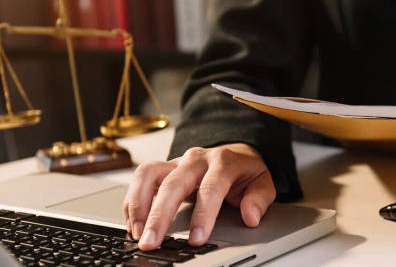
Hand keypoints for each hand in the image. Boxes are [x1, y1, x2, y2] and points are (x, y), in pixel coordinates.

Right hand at [123, 143, 275, 250]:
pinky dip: (133, 201)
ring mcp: (177, 161)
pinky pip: (141, 179)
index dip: (203, 214)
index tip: (197, 239)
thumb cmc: (245, 172)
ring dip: (138, 205)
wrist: (236, 152)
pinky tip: (133, 223)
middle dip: (159, 215)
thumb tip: (250, 217)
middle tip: (151, 241)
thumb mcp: (262, 182)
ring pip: (149, 175)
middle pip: (173, 183)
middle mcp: (196, 158)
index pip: (210, 188)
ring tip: (137, 233)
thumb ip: (259, 199)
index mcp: (223, 161)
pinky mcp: (164, 168)